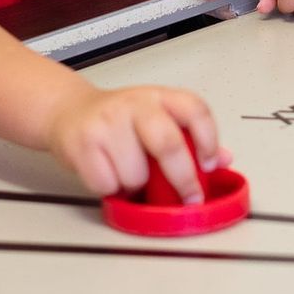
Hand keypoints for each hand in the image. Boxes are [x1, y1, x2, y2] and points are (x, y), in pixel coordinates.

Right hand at [44, 85, 228, 203]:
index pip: (195, 110)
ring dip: (136, 185)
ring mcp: (107, 122)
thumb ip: (190, 138)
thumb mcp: (158, 118)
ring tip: (129, 172)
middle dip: (183, 178)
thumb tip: (225, 160)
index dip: (209, 140)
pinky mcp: (84, 143)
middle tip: (189, 197)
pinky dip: (111, 189)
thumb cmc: (118, 119)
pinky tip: (108, 173)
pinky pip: (108, 184)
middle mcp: (135, 104)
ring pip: (136, 174)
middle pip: (168, 144)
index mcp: (160, 96)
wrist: (67, 110)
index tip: (210, 165)